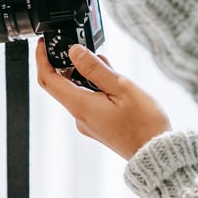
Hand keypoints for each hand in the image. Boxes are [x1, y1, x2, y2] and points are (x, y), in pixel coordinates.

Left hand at [35, 40, 170, 159]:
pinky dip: (95, 88)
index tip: (43, 44)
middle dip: (70, 64)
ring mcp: (88, 123)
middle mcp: (80, 116)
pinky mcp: (99, 126)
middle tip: (86, 50)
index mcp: (81, 106)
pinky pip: (89, 101)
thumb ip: (95, 69)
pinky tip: (113, 83)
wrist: (155, 152)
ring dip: (87, 75)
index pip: (48, 79)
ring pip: (78, 92)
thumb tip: (74, 52)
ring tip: (109, 67)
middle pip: (62, 85)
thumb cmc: (144, 124)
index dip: (42, 59)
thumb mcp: (121, 87)